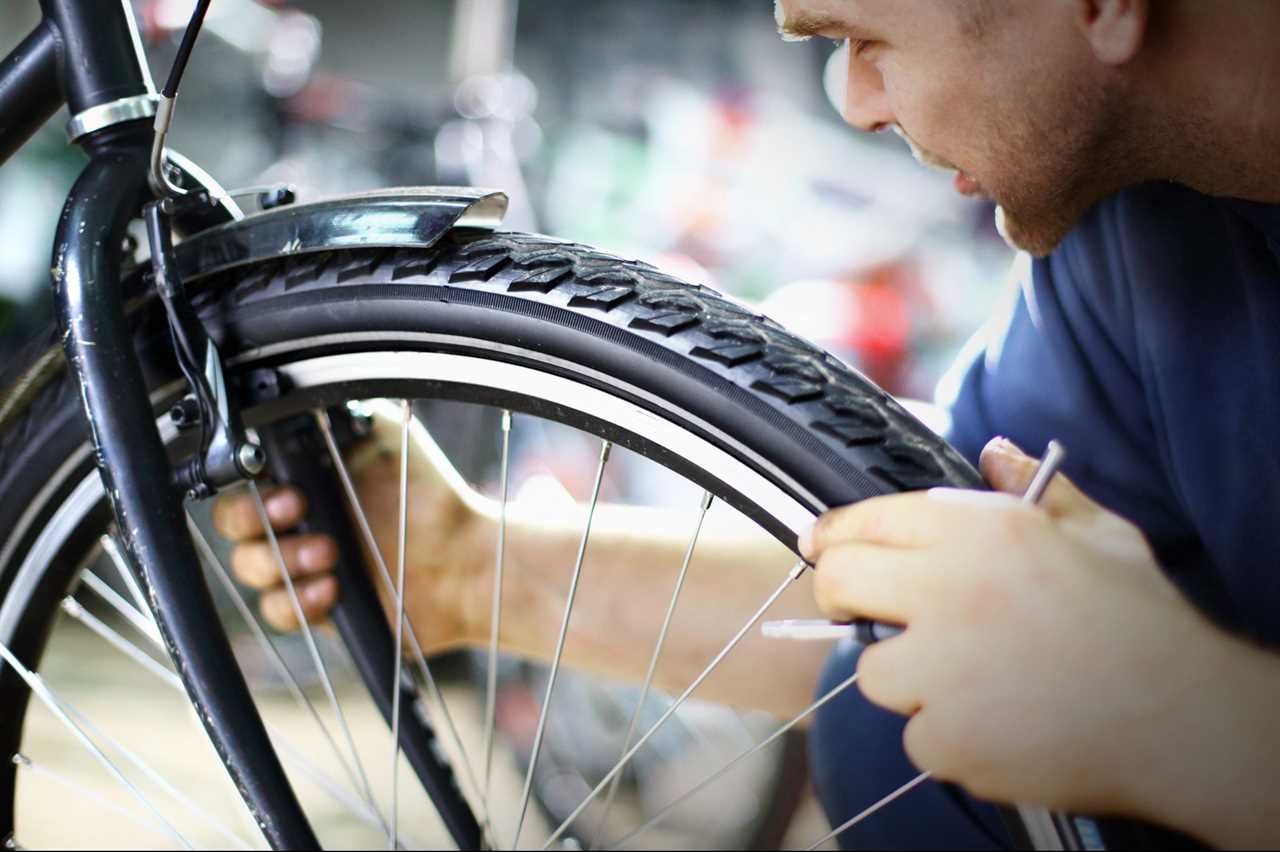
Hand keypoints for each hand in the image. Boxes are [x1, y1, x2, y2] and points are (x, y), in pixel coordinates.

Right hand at [212, 405, 492, 652]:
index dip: (249, 489)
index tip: (286, 490)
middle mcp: (294, 522)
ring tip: (331, 554)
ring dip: (282, 562)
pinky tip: (331, 589)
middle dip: (253, 522)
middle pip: (233, 527)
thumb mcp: (384, 436)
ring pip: (250, 570)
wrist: (464, 560)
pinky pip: (278, 612)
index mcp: (300, 480)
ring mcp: (301, 566)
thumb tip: (297, 399)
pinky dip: (298, 602)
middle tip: (297, 513)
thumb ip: (337, 415)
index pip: (242, 483)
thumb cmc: (427, 495)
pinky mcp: (314, 608)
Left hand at [800, 437, 1227, 819]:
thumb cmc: (1138, 617)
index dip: (834, 535)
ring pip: (875, 672)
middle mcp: (947, 590)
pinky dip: (948, 735)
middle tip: (866, 609)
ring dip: (909, 677)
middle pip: (840, 583)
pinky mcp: (947, 736)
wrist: (1183, 715)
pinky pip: (916, 734)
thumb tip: (993, 452)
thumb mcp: (1094, 530)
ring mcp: (941, 669)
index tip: (822, 546)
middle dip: (841, 593)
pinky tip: (998, 723)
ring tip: (973, 679)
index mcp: (979, 532)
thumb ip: (1030, 488)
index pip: (866, 520)